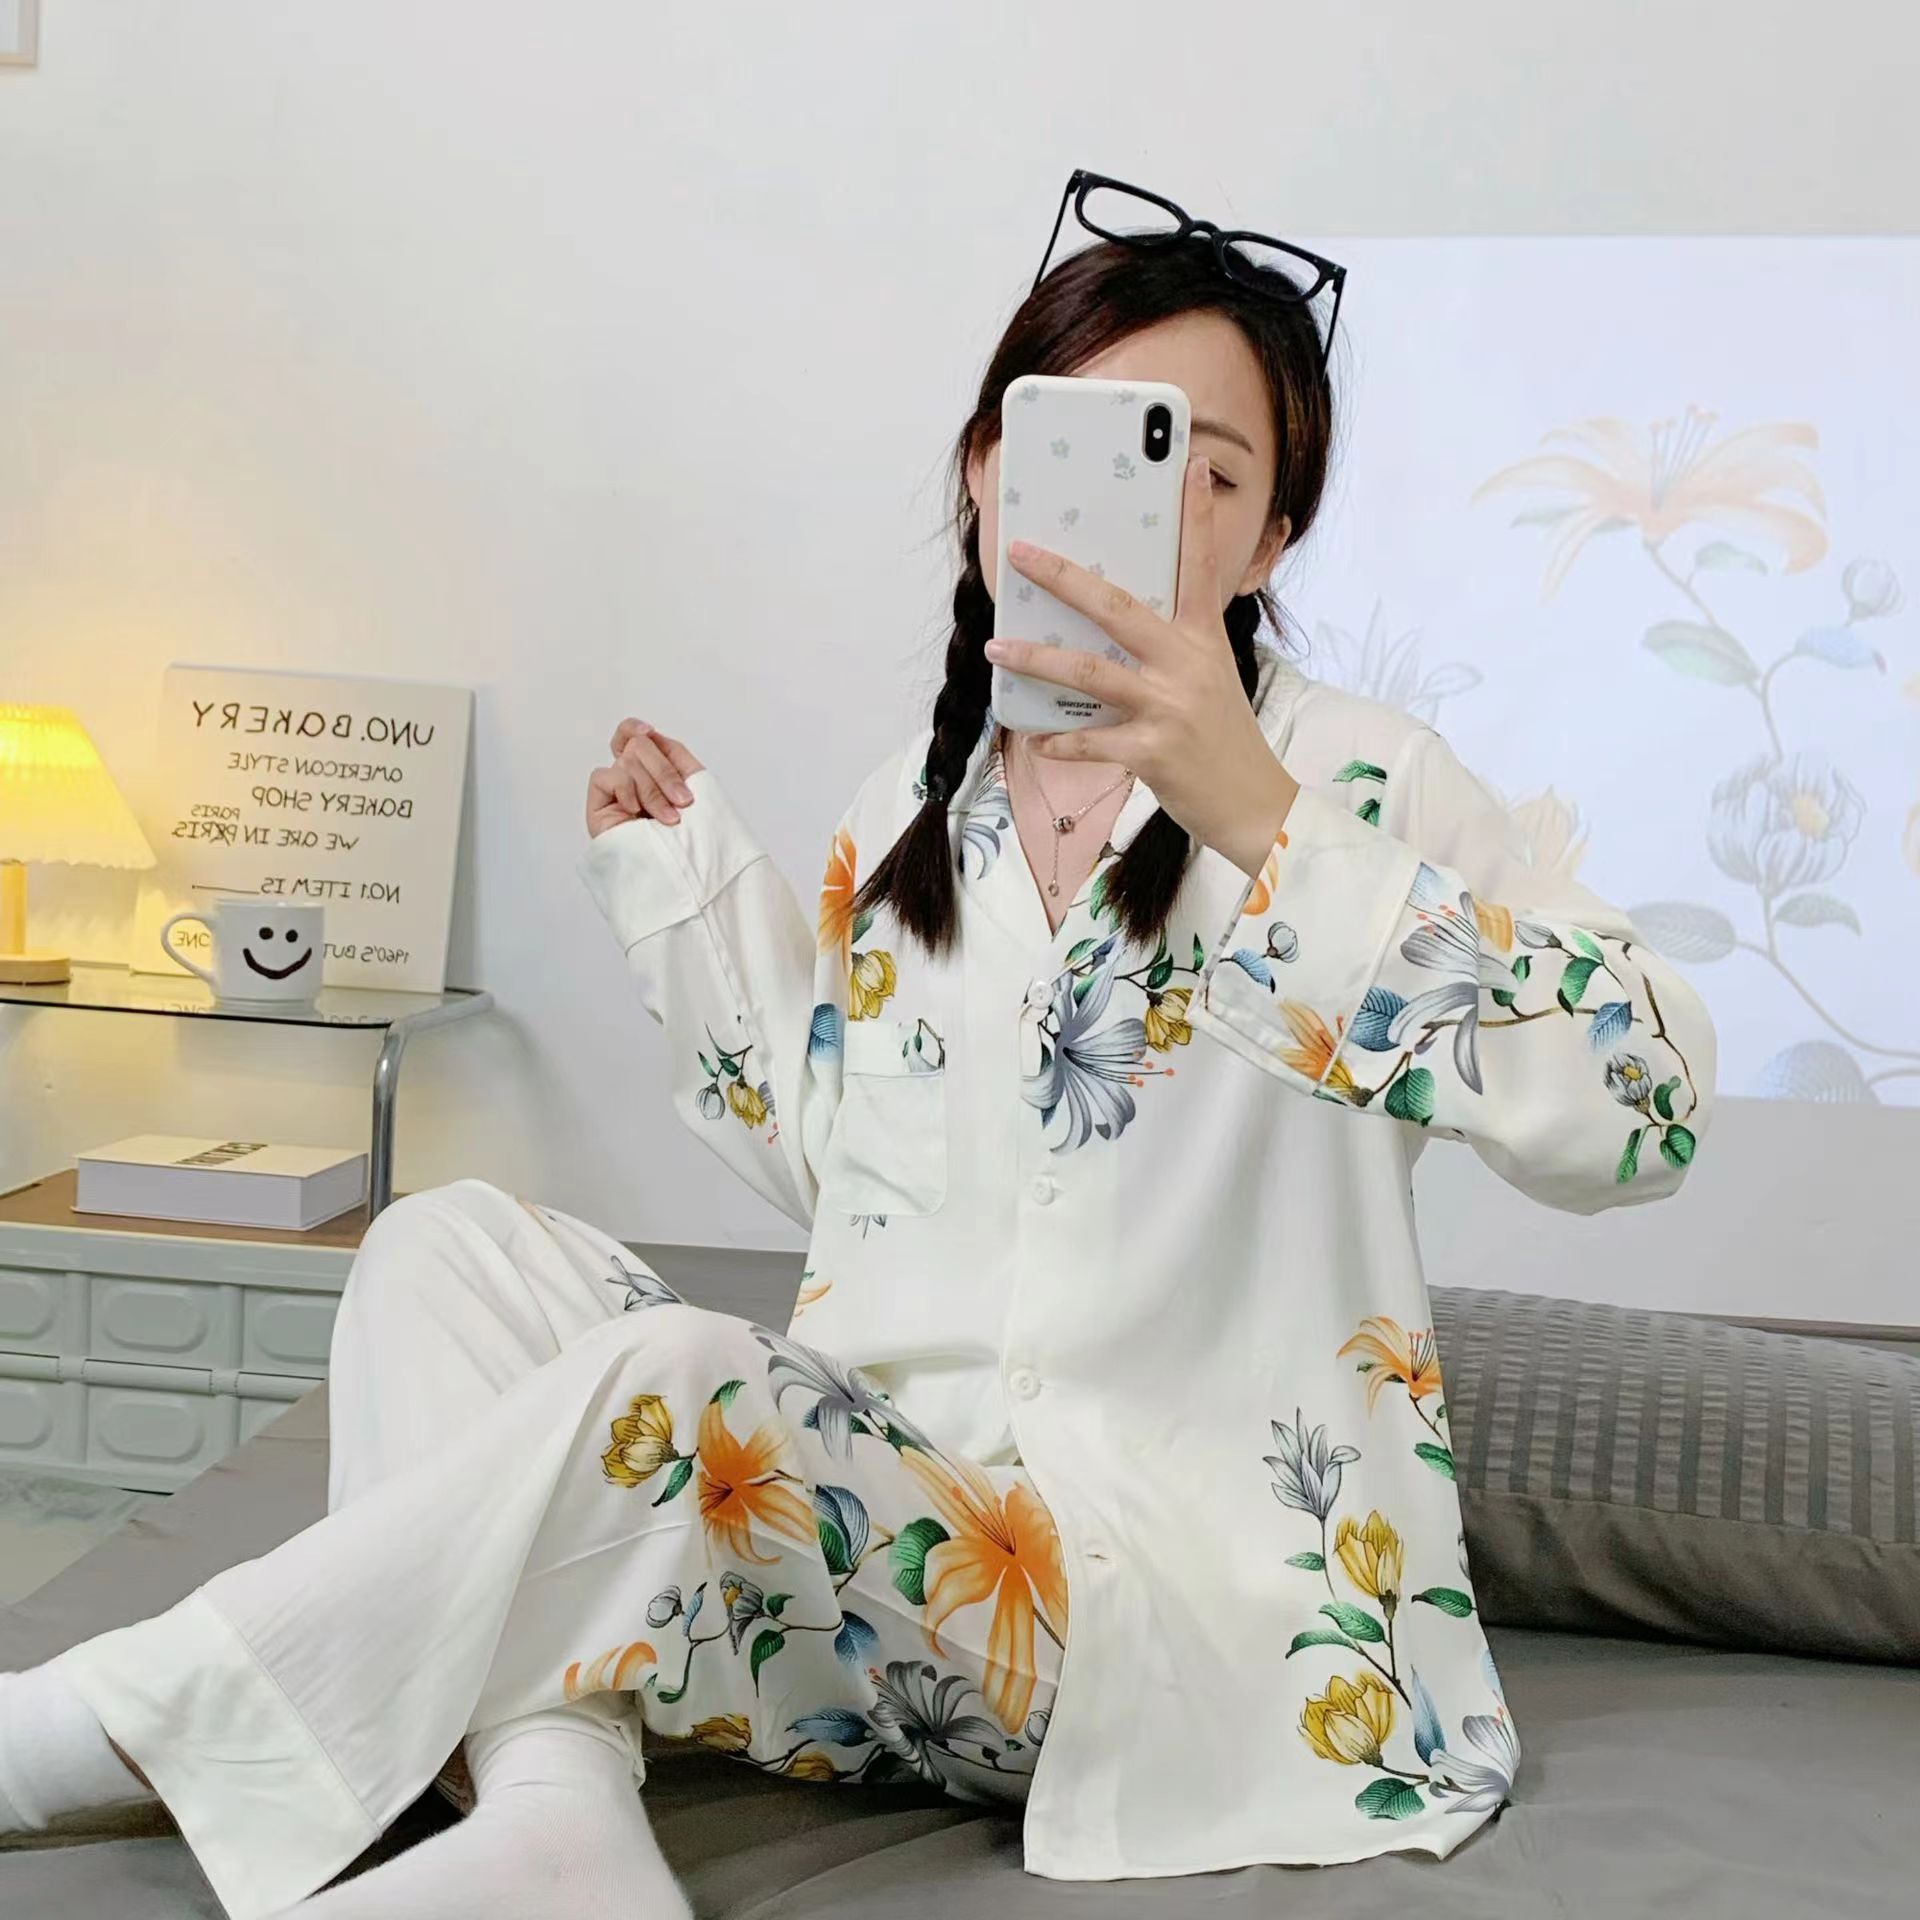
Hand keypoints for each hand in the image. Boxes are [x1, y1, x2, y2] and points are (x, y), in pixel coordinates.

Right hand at [585, 719, 705, 836]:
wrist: (684, 873)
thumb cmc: (694, 836)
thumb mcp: (695, 785)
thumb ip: (674, 754)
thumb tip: (651, 733)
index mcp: (650, 773)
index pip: (630, 737)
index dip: (634, 728)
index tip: (651, 732)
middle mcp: (629, 780)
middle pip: (637, 746)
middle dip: (664, 771)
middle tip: (684, 801)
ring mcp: (613, 794)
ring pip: (626, 761)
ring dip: (653, 789)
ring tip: (668, 819)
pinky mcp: (598, 808)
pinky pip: (606, 776)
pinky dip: (626, 789)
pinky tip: (636, 812)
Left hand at [984, 453, 1298, 878]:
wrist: (1253, 805)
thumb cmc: (1222, 740)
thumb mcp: (1209, 681)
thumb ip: (1169, 651)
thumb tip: (1106, 632)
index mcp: (1203, 640)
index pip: (1198, 566)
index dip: (1196, 515)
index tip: (1193, 466)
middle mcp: (1186, 664)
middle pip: (1116, 607)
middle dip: (1063, 577)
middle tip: (1021, 553)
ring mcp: (1168, 707)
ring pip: (1089, 672)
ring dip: (1037, 659)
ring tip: (998, 648)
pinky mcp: (1153, 752)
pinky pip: (1090, 740)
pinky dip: (1061, 739)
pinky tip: (1038, 737)